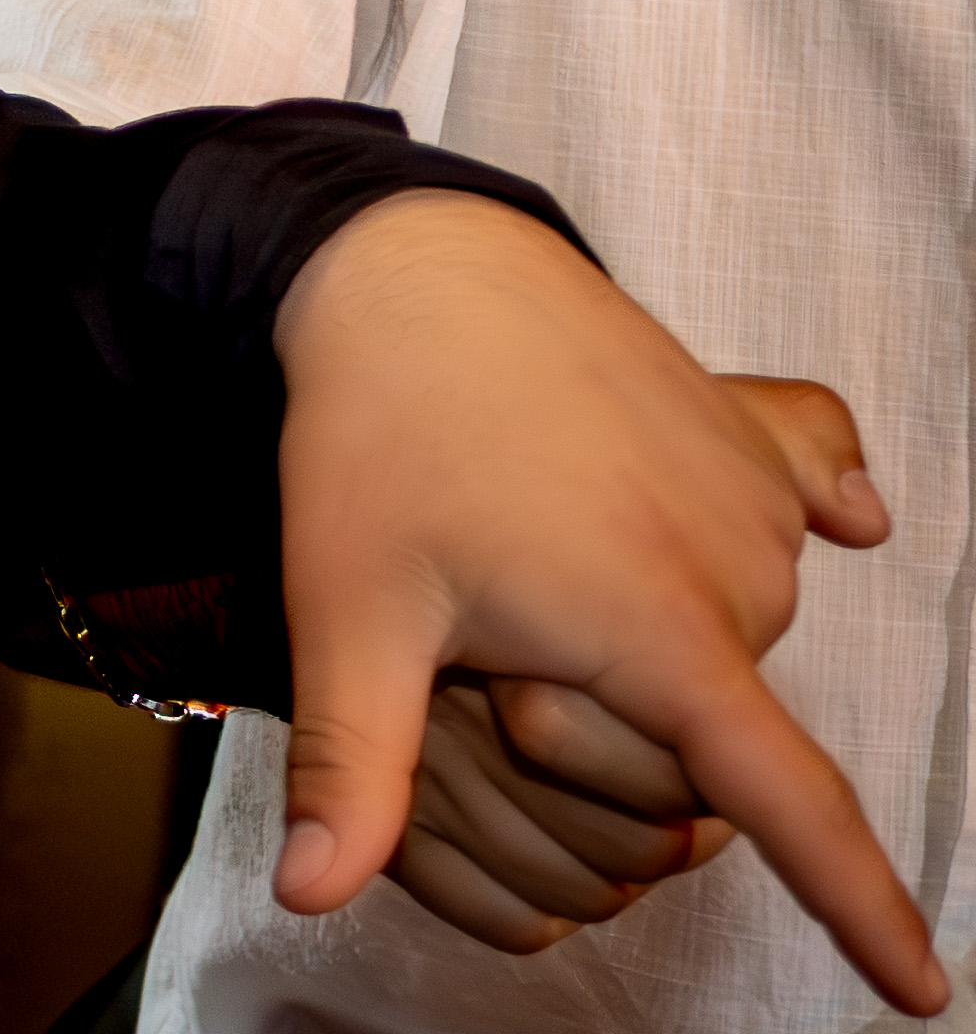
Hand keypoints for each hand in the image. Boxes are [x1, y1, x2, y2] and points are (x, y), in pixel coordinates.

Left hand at [272, 194, 937, 1009]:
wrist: (411, 265)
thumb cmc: (375, 435)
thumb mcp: (350, 613)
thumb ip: (356, 767)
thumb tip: (310, 898)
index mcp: (659, 630)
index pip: (786, 803)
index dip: (858, 905)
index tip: (922, 992)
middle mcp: (743, 575)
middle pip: (698, 730)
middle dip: (592, 714)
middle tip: (483, 621)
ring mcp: (763, 501)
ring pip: (715, 637)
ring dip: (629, 621)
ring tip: (522, 531)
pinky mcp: (761, 435)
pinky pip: (802, 503)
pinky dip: (773, 511)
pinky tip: (787, 503)